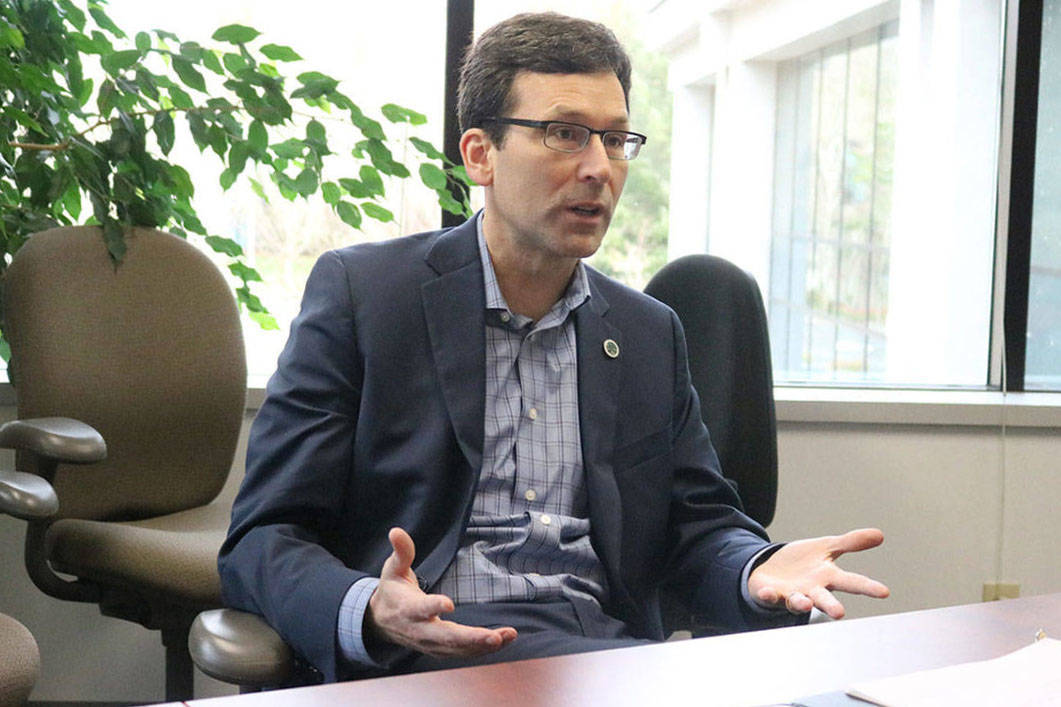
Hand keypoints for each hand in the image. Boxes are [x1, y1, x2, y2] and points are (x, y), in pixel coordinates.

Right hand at [365, 527, 517, 656]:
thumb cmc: (392, 591)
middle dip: (471, 638)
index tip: (449, 603)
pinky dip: (483, 650)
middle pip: (446, 637)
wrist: (381, 623)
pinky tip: (504, 640)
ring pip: (458, 649)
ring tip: (508, 636)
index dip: (434, 606)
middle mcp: (420, 630)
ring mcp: (431, 644)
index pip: (421, 609)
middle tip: (494, 637)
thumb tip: (396, 531)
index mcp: (408, 609)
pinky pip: (463, 653)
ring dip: (484, 645)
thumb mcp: (393, 569)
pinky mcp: (440, 650)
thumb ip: (401, 552)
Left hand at [748, 528, 888, 618]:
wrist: (773, 568)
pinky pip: (769, 596)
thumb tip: (880, 534)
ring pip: (797, 602)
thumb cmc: (803, 562)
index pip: (851, 582)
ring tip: (806, 604)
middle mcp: (811, 590)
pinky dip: (769, 595)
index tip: (884, 592)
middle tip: (839, 613)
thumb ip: (851, 543)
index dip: (867, 587)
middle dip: (831, 606)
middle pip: (823, 599)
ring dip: (801, 604)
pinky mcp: (770, 593)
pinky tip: (769, 592)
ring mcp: (790, 594)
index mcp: (827, 577)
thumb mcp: (827, 548)